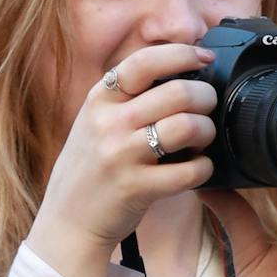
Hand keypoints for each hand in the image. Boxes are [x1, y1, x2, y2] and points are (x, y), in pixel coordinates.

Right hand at [27, 44, 216, 276]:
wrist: (67, 222)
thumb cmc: (90, 169)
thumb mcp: (94, 122)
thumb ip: (125, 97)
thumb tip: (177, 72)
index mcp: (99, 100)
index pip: (144, 61)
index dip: (182, 54)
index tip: (204, 58)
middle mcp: (108, 123)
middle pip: (177, 91)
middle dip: (206, 96)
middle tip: (208, 106)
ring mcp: (122, 156)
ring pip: (187, 126)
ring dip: (207, 130)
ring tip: (203, 138)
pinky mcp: (137, 188)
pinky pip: (190, 171)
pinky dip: (204, 168)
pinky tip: (198, 169)